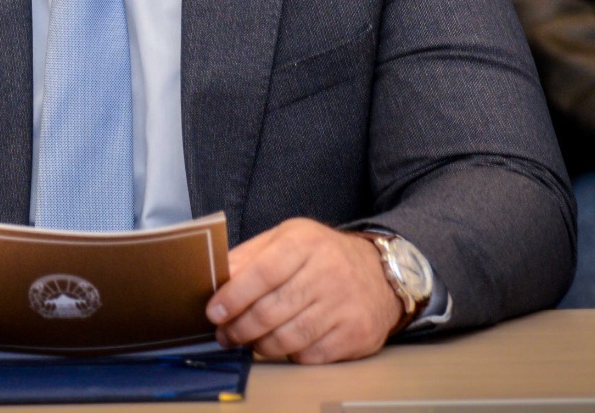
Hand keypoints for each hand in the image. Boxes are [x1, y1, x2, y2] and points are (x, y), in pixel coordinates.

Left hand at [205, 218, 402, 363]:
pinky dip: (289, 354)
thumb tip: (217, 278)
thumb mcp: (288, 239)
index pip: (262, 273)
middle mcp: (328, 271)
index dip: (234, 296)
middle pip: (272, 310)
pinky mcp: (356, 333)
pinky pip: (310, 354)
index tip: (214, 312)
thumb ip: (251, 255)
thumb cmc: (323, 255)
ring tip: (247, 342)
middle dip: (240, 327)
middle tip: (224, 334)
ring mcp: (344, 305)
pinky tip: (282, 345)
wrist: (381, 273)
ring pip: (288, 337)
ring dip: (260, 345)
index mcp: (305, 242)